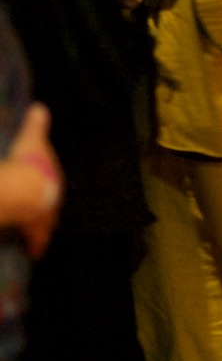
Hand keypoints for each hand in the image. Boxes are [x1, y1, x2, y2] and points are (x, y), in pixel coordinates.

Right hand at [6, 103, 61, 258]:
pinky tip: (35, 253)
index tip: (46, 190)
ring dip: (44, 228)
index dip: (48, 186)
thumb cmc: (30, 163)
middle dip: (49, 208)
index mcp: (55, 177)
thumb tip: (40, 107)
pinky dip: (36, 245)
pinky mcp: (36, 231)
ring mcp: (48, 216)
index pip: (54, 182)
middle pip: (53, 204)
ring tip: (40, 235)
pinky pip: (37, 240)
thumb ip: (37, 124)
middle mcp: (56, 197)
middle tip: (44, 212)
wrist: (25, 189)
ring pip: (48, 224)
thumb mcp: (32, 138)